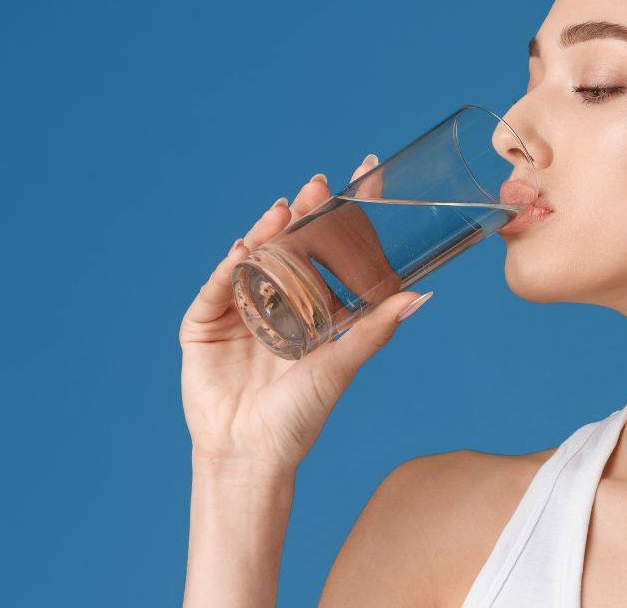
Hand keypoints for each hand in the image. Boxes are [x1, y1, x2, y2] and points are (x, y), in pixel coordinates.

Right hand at [178, 154, 432, 473]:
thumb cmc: (302, 414)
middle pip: (292, 244)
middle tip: (321, 187)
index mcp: (312, 304)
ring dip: (270, 231)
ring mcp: (238, 306)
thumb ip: (375, 329)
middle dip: (307, 214)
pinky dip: (230, 267)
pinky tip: (244, 249)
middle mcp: (276, 298)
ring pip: (255, 257)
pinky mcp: (204, 322)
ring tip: (287, 209)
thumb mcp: (342, 364)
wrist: (251, 453)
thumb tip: (422, 296)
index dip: (345, 212)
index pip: (331, 248)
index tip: (365, 173)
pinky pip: (218, 286)